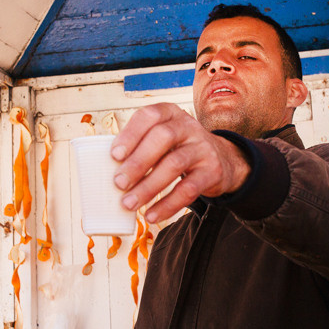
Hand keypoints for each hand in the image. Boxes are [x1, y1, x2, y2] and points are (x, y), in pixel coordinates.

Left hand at [111, 103, 250, 223]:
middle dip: (138, 162)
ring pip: (175, 164)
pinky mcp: (212, 171)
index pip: (150, 116)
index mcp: (170, 114)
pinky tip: (151, 214)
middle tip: (118, 183)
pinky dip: (167, 204)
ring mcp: (203, 147)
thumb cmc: (179, 149)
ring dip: (148, 186)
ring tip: (129, 203)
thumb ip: (140, 146)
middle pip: (163, 137)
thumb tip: (105, 168)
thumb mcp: (164, 138)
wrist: (223, 160)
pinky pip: (189, 189)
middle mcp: (188, 126)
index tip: (114, 155)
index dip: (131, 134)